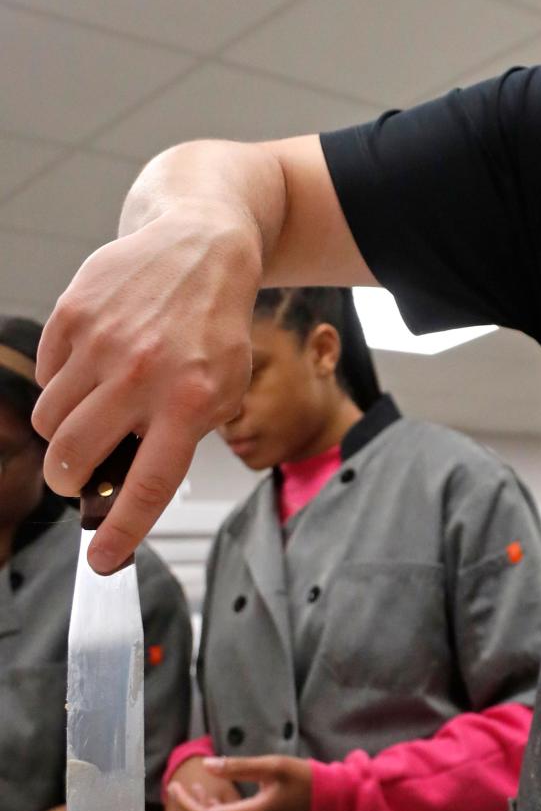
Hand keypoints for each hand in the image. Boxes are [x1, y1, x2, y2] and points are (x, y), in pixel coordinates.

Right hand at [33, 207, 259, 571]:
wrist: (201, 250)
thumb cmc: (214, 330)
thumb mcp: (225, 390)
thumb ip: (183, 437)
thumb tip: (129, 486)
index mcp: (191, 402)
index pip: (148, 484)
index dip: (121, 531)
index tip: (102, 560)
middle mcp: (144, 375)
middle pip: (75, 457)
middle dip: (68, 480)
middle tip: (78, 475)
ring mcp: (104, 343)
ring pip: (50, 421)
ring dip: (64, 431)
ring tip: (93, 412)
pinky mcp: (74, 314)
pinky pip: (46, 375)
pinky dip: (61, 384)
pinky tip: (92, 367)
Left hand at [165, 755, 312, 810]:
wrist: (333, 800)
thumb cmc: (306, 780)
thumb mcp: (273, 766)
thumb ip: (238, 767)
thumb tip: (206, 766)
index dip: (185, 805)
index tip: (174, 786)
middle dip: (186, 810)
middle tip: (178, 787)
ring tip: (193, 788)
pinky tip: (212, 797)